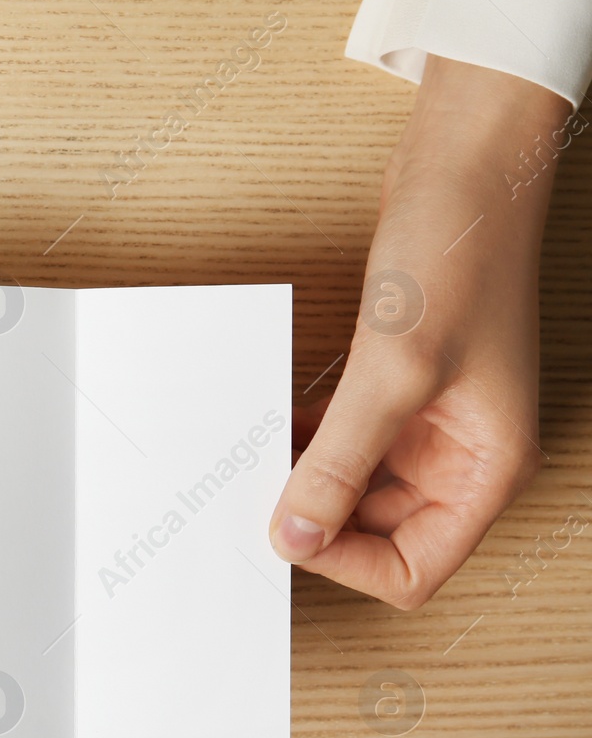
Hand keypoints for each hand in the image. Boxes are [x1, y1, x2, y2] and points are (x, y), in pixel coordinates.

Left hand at [269, 56, 570, 608]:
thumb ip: (341, 463)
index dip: (349, 563)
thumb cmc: (457, 255)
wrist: (464, 168)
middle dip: (317, 520)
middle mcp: (462, 456)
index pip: (415, 569)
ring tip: (253, 461)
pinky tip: (268, 425)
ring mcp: (429, 423)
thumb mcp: (393, 371)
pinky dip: (306, 442)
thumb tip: (294, 535)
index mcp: (485, 469)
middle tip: (253, 496)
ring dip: (305, 480)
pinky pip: (345, 441)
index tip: (290, 529)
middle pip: (379, 534)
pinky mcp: (397, 389)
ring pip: (355, 487)